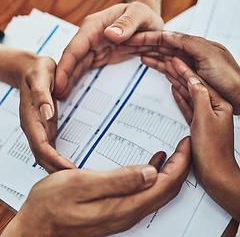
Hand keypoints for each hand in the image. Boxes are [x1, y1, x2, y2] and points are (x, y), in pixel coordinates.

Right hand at [2, 137, 190, 236]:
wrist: (37, 226)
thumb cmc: (53, 204)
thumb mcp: (82, 184)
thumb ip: (119, 180)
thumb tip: (151, 172)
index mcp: (124, 205)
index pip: (166, 184)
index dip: (180, 163)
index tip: (186, 144)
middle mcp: (129, 212)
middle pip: (167, 190)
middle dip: (180, 166)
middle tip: (185, 146)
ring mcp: (123, 212)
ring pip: (158, 192)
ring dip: (170, 172)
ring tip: (174, 153)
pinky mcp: (116, 209)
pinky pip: (145, 193)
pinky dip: (154, 177)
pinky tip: (151, 165)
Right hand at [19, 56, 75, 172]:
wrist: (31, 70)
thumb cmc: (37, 71)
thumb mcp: (40, 76)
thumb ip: (41, 95)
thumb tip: (46, 113)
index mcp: (31, 117)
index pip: (41, 146)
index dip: (54, 160)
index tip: (70, 170)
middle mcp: (33, 127)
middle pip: (42, 155)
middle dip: (57, 169)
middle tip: (77, 179)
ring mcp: (39, 128)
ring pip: (45, 154)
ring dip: (57, 167)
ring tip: (74, 177)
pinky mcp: (45, 127)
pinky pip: (50, 147)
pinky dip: (58, 159)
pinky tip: (68, 164)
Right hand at [55, 2, 162, 98]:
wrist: (148, 24)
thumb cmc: (143, 16)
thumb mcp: (140, 14)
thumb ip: (126, 24)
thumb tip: (110, 35)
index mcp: (95, 26)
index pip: (75, 48)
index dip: (65, 66)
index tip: (58, 83)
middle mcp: (90, 37)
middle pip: (71, 59)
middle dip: (62, 77)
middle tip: (55, 96)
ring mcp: (93, 47)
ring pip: (75, 65)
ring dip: (67, 80)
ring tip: (60, 96)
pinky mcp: (98, 56)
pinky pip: (84, 68)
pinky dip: (76, 78)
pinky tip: (70, 89)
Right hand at [117, 31, 239, 113]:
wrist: (239, 95)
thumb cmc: (229, 76)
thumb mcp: (208, 55)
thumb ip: (188, 44)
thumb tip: (169, 35)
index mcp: (192, 45)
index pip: (164, 38)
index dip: (146, 38)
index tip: (131, 38)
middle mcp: (188, 53)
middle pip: (160, 47)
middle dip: (142, 46)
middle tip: (126, 46)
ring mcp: (187, 65)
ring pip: (162, 57)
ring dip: (148, 55)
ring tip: (133, 54)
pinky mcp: (187, 76)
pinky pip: (169, 69)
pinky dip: (158, 66)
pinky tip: (150, 63)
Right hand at [165, 58, 239, 221]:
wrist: (215, 173)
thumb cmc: (213, 150)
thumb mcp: (205, 119)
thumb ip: (199, 97)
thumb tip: (192, 80)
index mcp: (217, 103)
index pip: (198, 81)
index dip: (185, 69)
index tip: (175, 58)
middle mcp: (212, 107)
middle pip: (192, 86)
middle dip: (179, 73)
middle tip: (168, 61)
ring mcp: (204, 115)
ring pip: (188, 95)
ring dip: (178, 83)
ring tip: (168, 72)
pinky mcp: (197, 124)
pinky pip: (187, 106)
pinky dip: (180, 98)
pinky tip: (175, 91)